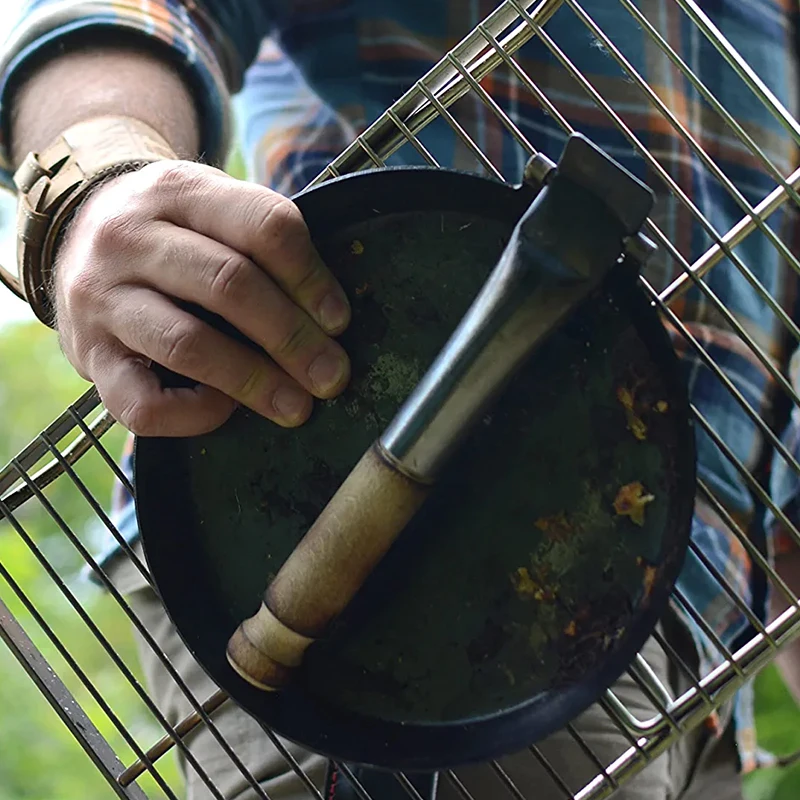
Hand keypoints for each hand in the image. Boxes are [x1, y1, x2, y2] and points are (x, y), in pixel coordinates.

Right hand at [54, 160, 350, 436]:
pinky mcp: (88, 356)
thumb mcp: (210, 207)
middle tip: (332, 375)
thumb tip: (330, 320)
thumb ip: (262, 244)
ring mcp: (101, 299)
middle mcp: (129, 238)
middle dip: (293, 338)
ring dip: (255, 382)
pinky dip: (194, 415)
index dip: (311, 278)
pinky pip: (142, 403)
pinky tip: (224, 409)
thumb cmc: (172, 233)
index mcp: (178, 191)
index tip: (339, 321)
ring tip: (297, 406)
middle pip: (230, 285)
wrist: (75, 236)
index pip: (263, 226)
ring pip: (188, 344)